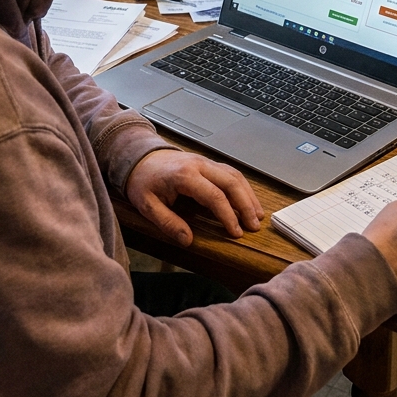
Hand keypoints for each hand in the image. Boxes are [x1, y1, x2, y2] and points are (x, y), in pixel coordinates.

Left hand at [125, 150, 263, 245]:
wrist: (139, 157)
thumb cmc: (143, 180)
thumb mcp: (147, 205)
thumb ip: (168, 223)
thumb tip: (188, 240)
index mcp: (184, 175)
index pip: (214, 196)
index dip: (228, 216)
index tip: (236, 232)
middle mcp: (199, 165)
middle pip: (231, 182)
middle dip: (246, 205)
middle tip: (253, 225)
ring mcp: (205, 162)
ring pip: (234, 175)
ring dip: (248, 196)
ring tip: (257, 216)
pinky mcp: (208, 163)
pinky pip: (230, 173)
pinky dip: (243, 187)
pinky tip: (248, 201)